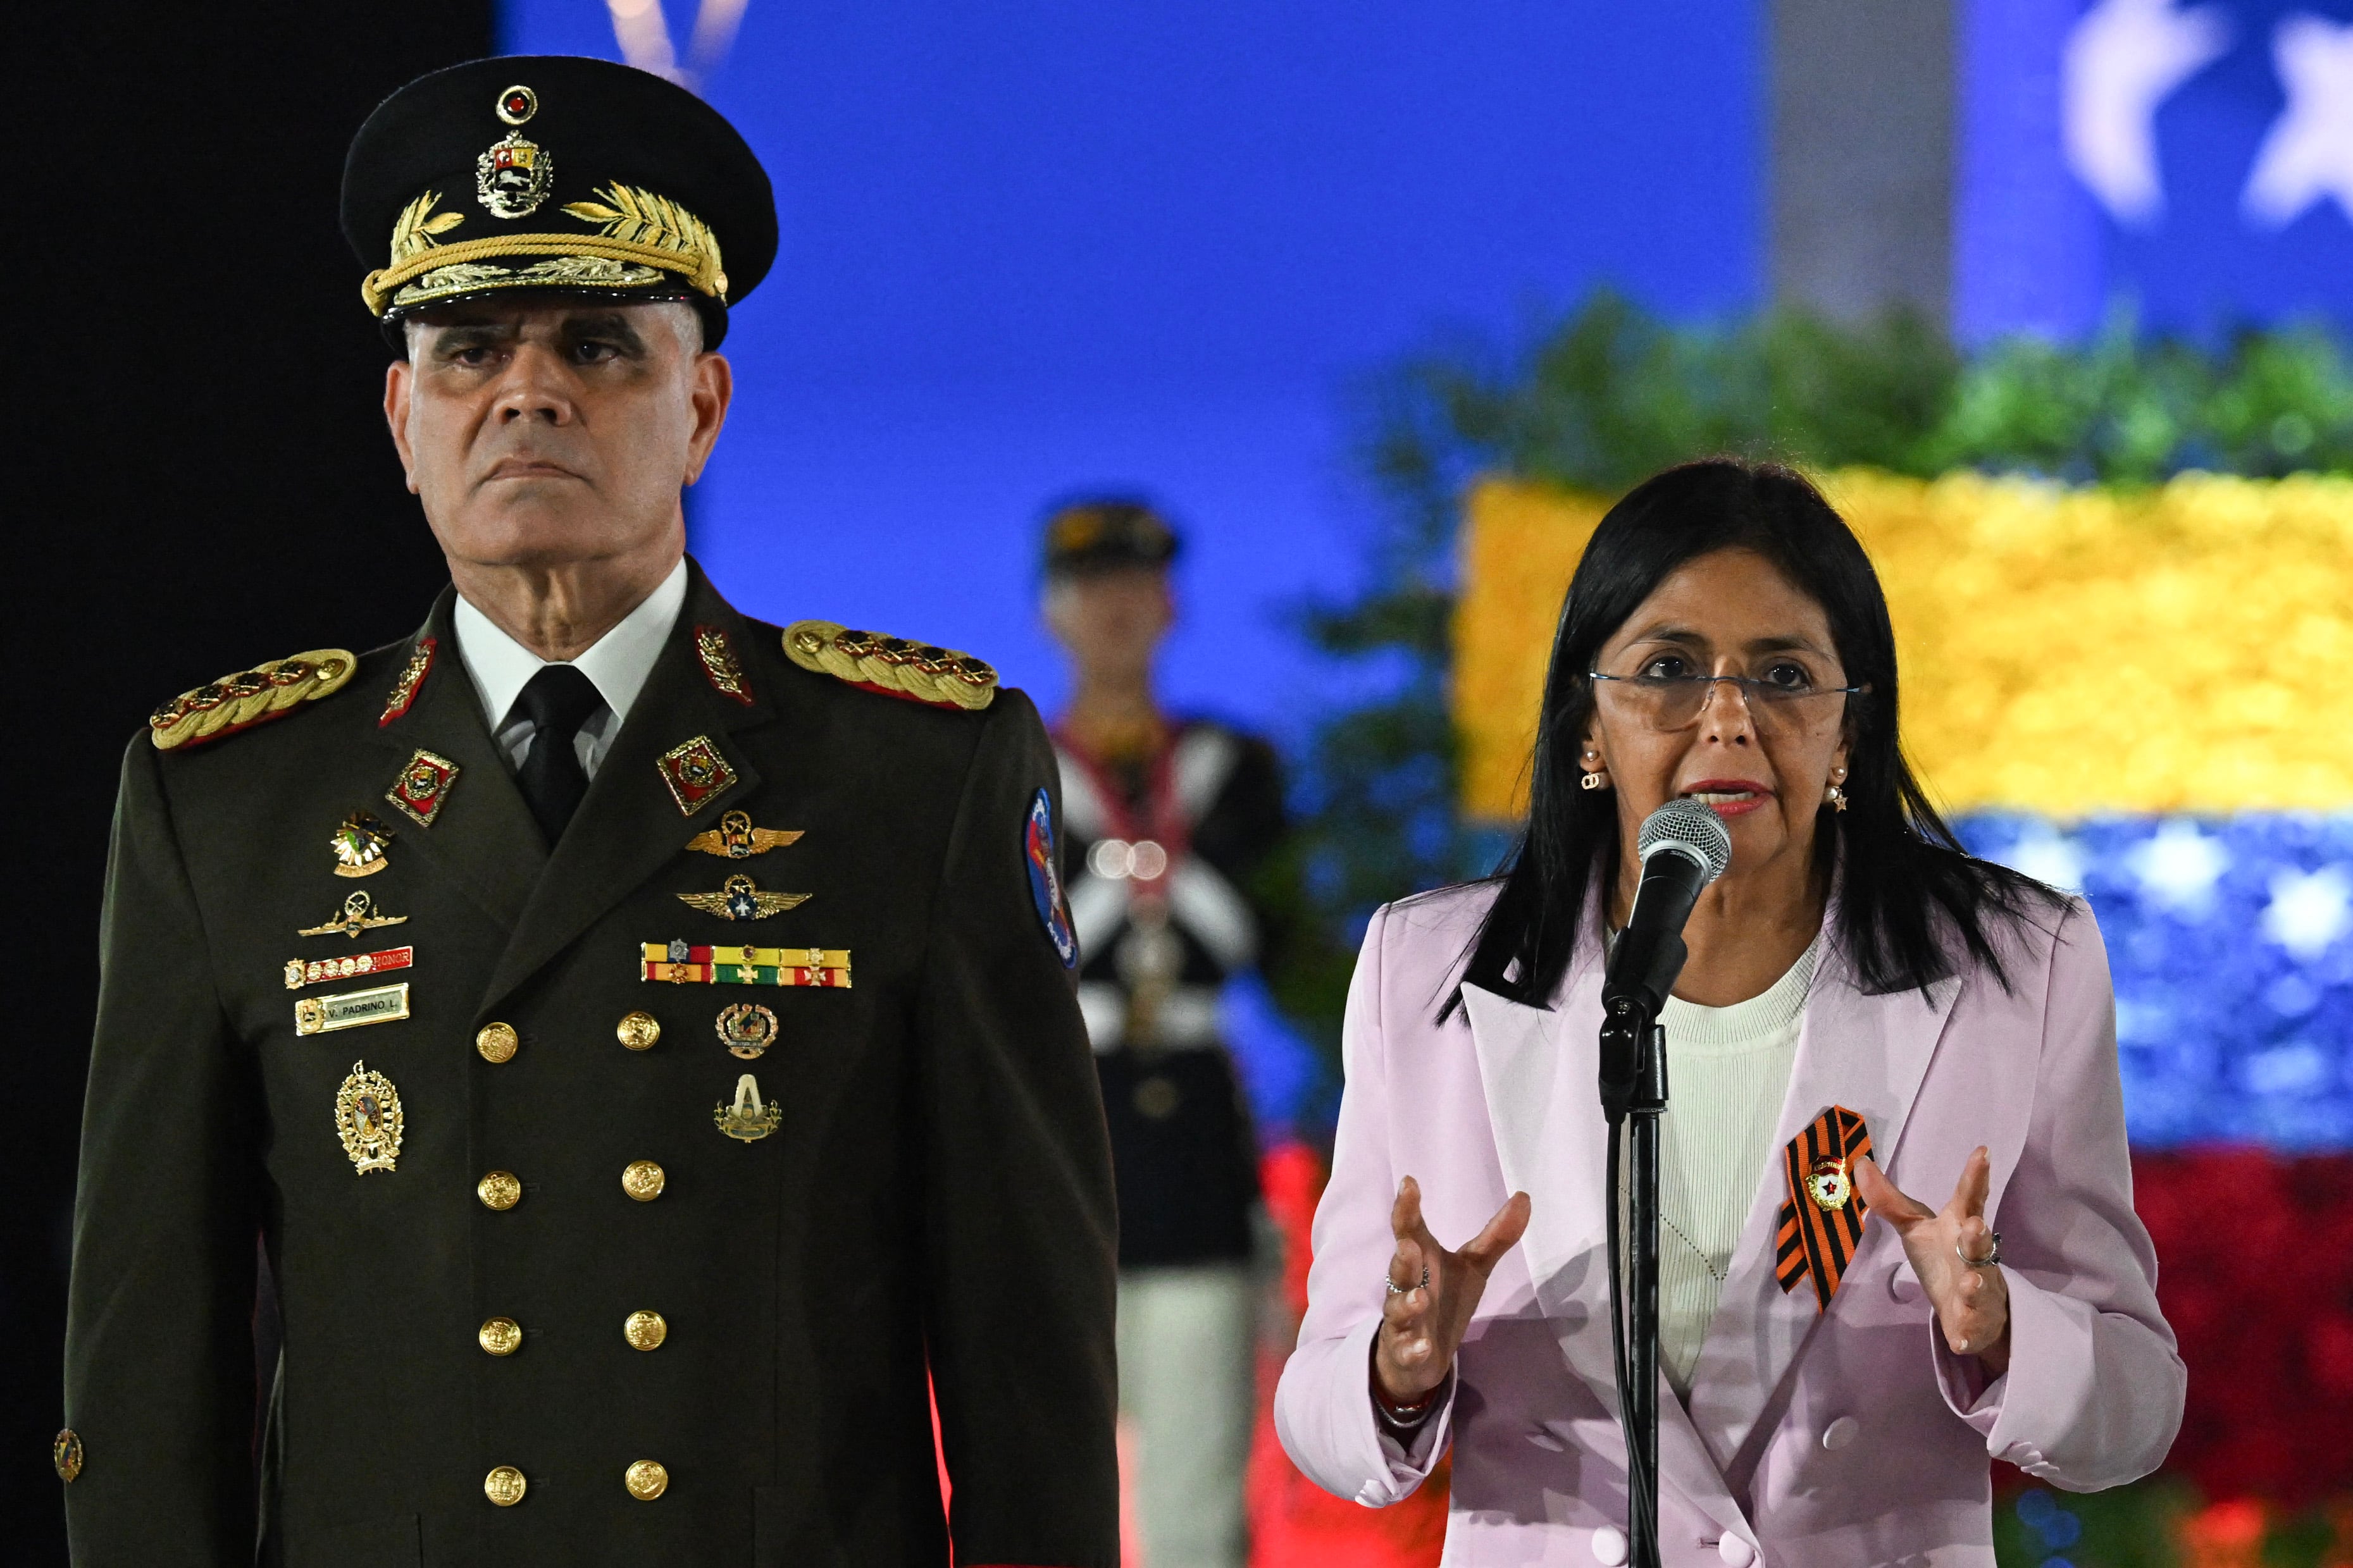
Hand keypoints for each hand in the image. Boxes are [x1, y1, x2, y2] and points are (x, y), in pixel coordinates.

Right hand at [1372, 1176, 1531, 1405]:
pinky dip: (1414, 1348)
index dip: (1407, 1208)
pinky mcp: (1405, 1350)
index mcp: (1421, 1260)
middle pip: (1400, 1269)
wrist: (1420, 1355)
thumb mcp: (1473, 1268)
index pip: (1409, 1230)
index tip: (1409, 1183)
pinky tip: (1423, 1346)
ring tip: (1420, 1298)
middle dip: (1403, 1259)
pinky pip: (1407, 1350)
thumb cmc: (1445, 1300)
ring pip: (1399, 1309)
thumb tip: (1524, 1197)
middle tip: (1409, 1246)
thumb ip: (1496, 1236)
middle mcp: (1407, 1286)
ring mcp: (1403, 1320)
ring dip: (1408, 1303)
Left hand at [1853, 1148, 2010, 1375]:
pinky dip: (1966, 1334)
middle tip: (1974, 1224)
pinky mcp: (1972, 1322)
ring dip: (1976, 1285)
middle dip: (1977, 1234)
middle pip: (1979, 1243)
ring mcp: (1978, 1290)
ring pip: (1981, 1286)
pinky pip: (1971, 1329)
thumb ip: (1888, 1199)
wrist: (1968, 1305)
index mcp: (1958, 1228)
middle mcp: (1974, 1256)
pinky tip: (1959, 1340)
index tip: (1982, 1152)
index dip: (1974, 1176)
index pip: (1968, 1198)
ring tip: (1972, 1282)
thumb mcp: (1914, 1226)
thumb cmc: (1942, 1256)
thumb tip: (1858, 1162)